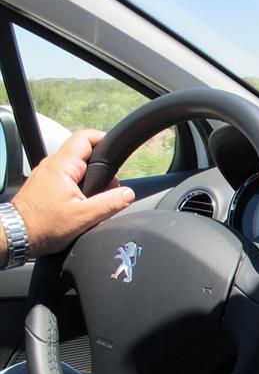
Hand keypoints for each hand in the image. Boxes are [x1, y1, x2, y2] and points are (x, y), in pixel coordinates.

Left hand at [10, 129, 134, 258]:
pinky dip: (79, 184)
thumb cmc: (43, 226)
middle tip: (110, 188)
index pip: (85, 138)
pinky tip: (82, 202)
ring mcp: (46, 173)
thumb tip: (128, 194)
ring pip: (75, 165)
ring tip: (97, 199)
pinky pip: (66, 176)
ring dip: (91, 177)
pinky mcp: (44, 184)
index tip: (116, 152)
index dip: (103, 139)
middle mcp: (51, 165)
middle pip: (83, 153)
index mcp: (62, 166)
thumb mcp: (83, 218)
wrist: (15, 235)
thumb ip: (109, 203)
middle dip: (102, 167)